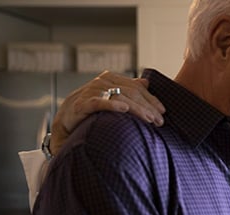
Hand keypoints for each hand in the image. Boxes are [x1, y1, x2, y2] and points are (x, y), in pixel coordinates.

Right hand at [50, 70, 165, 154]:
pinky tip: (124, 109)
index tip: (163, 112)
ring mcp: (91, 91)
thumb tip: (146, 82)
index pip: (136, 87)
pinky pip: (99, 102)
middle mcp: (102, 82)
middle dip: (147, 107)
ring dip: (137, 109)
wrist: (66, 121)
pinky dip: (112, 105)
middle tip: (159, 121)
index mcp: (111, 78)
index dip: (151, 99)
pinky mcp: (81, 104)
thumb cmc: (91, 109)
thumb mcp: (111, 97)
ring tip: (149, 119)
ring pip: (119, 97)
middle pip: (131, 92)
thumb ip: (128, 89)